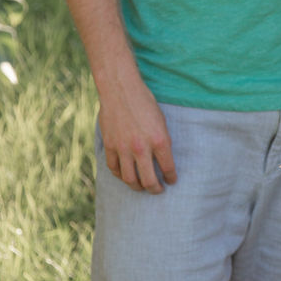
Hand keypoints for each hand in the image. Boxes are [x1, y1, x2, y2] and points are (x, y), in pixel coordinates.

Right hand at [98, 76, 176, 193]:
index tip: (171, 181)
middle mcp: (141, 148)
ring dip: (137, 187)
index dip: (171, 178)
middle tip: (158, 190)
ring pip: (129, 179)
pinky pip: (114, 168)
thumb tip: (162, 160)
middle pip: (148, 181)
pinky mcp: (109, 145)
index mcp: (159, 141)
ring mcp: (124, 148)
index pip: (168, 169)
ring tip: (141, 187)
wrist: (121, 89)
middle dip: (155, 189)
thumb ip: (162, 142)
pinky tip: (125, 175)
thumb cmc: (144, 102)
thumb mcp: (161, 121)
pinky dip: (120, 175)